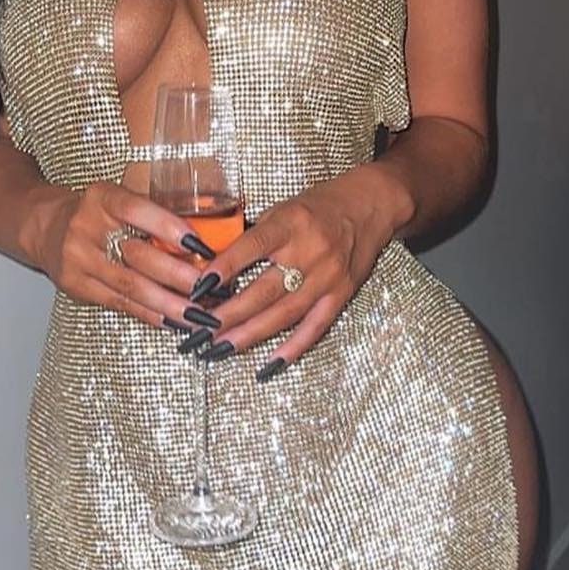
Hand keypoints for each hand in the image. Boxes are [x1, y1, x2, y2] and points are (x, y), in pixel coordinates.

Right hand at [29, 181, 219, 332]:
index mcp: (102, 198)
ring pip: (130, 286)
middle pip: (137, 256)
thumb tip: (204, 242)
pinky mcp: (75, 285)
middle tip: (210, 288)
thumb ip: (153, 214)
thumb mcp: (119, 199)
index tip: (201, 245)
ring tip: (198, 314)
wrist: (47, 226)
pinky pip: (119, 303)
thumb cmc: (96, 213)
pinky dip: (149, 313)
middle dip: (178, 275)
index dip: (169, 228)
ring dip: (169, 303)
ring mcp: (78, 259)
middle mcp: (86, 227)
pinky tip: (172, 319)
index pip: (137, 210)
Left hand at [189, 168, 401, 377]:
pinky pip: (315, 326)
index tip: (199, 287)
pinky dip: (292, 348)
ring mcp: (327, 277)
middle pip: (265, 289)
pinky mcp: (342, 294)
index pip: (252, 247)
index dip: (225, 268)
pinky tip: (270, 363)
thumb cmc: (319, 206)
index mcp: (290, 223)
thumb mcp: (282, 208)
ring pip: (285, 313)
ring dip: (251, 334)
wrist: (369, 206)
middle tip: (201, 330)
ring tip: (222, 347)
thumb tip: (215, 266)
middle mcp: (309, 251)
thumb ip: (253, 236)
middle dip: (230, 313)